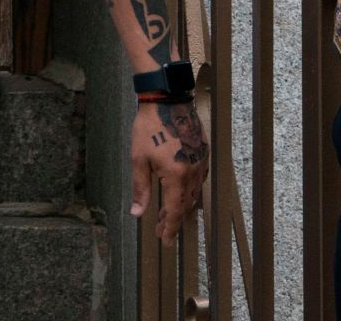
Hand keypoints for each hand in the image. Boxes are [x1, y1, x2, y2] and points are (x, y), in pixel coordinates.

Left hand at [129, 99, 205, 243]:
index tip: (166, 241)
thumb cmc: (148, 128)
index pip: (175, 210)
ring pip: (194, 193)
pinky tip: (178, 191)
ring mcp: (201, 162)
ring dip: (181, 204)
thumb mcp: (139, 160)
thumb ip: (141, 188)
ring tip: (166, 213)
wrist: (167, 101)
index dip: (170, 228)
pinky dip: (188, 190)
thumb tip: (137, 213)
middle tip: (161, 228)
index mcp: (176, 175)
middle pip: (186, 204)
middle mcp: (193, 172)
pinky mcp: (203, 153)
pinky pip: (198, 179)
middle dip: (173, 218)